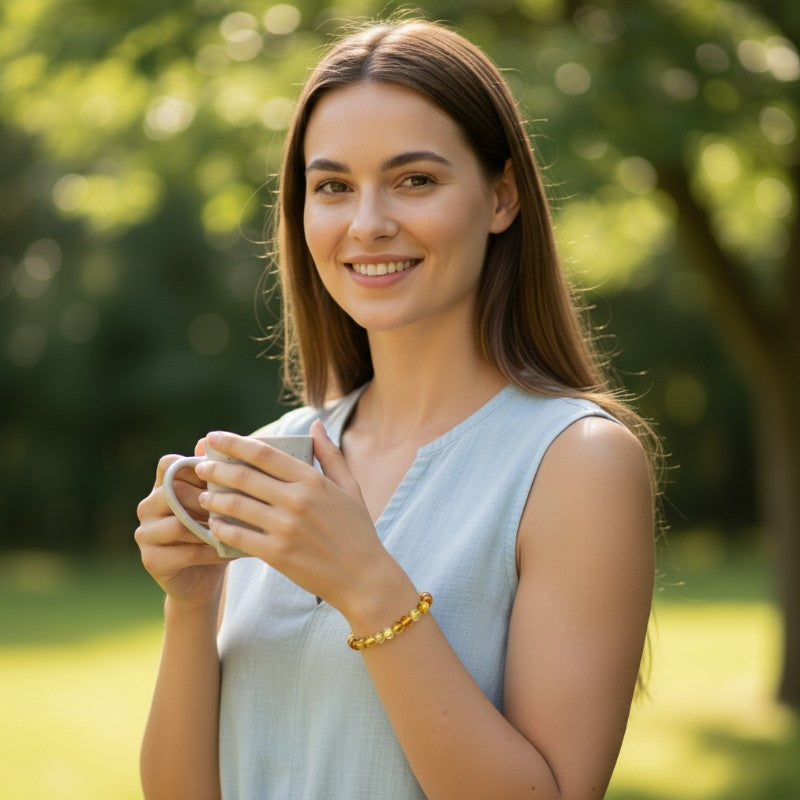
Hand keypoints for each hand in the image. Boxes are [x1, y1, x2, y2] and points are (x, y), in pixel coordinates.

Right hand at [135, 439, 229, 609]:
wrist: (204, 578)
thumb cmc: (216, 530)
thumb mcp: (219, 500)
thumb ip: (215, 475)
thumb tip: (208, 442)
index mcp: (161, 486)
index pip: (169, 464)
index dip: (195, 468)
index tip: (223, 478)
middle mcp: (147, 506)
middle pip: (175, 493)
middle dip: (209, 500)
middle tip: (239, 507)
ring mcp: (145, 534)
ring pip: (178, 524)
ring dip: (210, 528)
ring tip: (236, 530)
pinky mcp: (151, 560)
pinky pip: (184, 551)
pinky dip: (212, 551)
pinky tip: (232, 551)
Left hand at [194, 422, 407, 616]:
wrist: (363, 578)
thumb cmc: (357, 530)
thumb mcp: (350, 487)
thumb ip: (330, 454)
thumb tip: (316, 424)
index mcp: (312, 480)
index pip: (264, 453)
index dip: (234, 442)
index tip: (214, 438)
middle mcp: (297, 500)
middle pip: (244, 476)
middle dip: (215, 468)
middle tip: (200, 466)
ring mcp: (285, 528)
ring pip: (236, 505)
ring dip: (213, 498)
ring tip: (202, 495)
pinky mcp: (277, 553)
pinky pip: (238, 537)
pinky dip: (221, 529)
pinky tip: (213, 525)